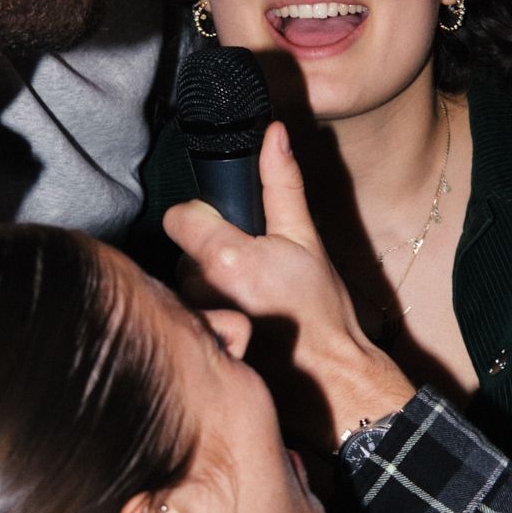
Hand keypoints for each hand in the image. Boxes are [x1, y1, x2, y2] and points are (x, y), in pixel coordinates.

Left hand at [164, 123, 413, 450]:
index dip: (202, 217)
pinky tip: (241, 325)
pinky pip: (190, 316)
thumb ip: (282, 184)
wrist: (332, 378)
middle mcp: (199, 291)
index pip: (179, 216)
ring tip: (249, 302)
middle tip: (252, 272)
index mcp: (225, 258)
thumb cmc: (322, 312)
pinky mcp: (195, 346)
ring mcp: (195, 322)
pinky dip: (209, 316)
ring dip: (210, 288)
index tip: (228, 229)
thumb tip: (274, 134)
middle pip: (184, 252)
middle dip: (211, 255)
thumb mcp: (307, 241)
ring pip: (186, 286)